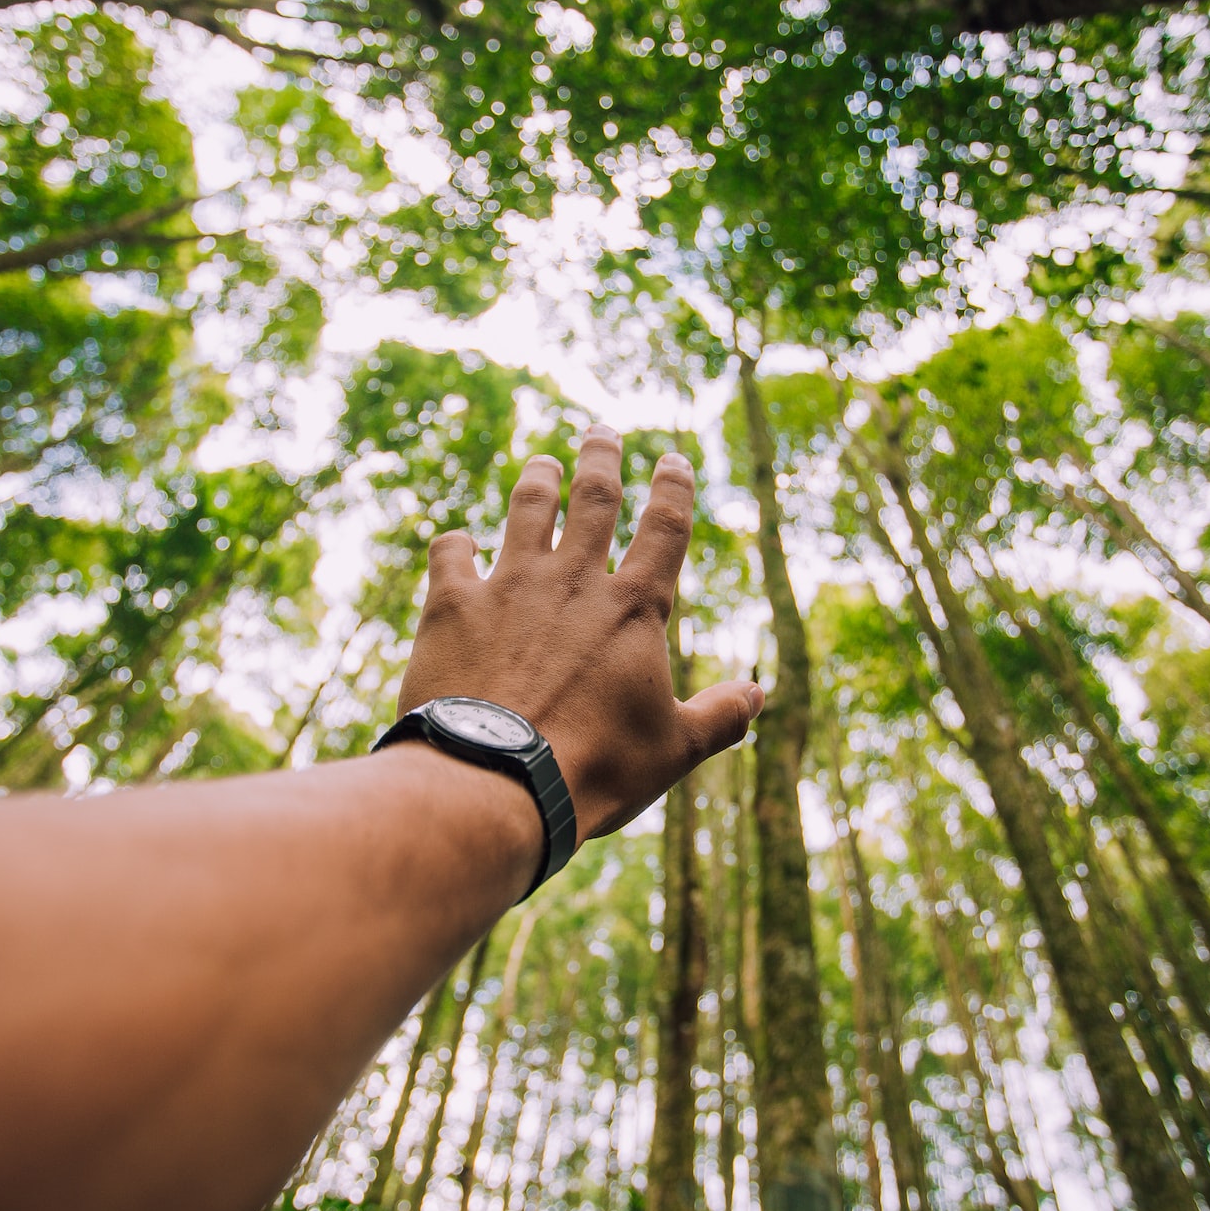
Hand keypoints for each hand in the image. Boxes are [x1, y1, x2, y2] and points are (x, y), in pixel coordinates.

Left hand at [397, 424, 764, 841]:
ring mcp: (509, 586)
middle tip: (600, 431)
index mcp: (633, 609)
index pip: (665, 530)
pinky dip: (455, 543)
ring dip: (536, 482)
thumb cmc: (594, 769)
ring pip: (526, 510)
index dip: (673, 489)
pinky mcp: (451, 605)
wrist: (496, 778)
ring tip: (541, 463)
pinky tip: (458, 542)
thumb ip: (720, 717)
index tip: (674, 460)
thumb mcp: (672, 750)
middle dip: (600, 459)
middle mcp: (573, 581)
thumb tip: (758, 693)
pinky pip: (451, 555)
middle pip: (593, 498)